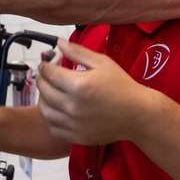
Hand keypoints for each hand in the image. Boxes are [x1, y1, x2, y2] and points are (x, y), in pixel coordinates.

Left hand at [37, 40, 156, 145]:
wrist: (137, 114)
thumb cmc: (121, 85)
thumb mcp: (102, 62)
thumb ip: (78, 52)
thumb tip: (58, 43)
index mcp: (78, 85)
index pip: (49, 72)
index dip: (45, 65)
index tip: (48, 62)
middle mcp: (72, 106)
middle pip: (44, 90)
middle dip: (42, 78)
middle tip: (48, 74)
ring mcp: (72, 123)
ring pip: (45, 109)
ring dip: (44, 97)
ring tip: (51, 91)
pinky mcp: (75, 136)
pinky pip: (53, 126)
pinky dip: (51, 117)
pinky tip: (58, 109)